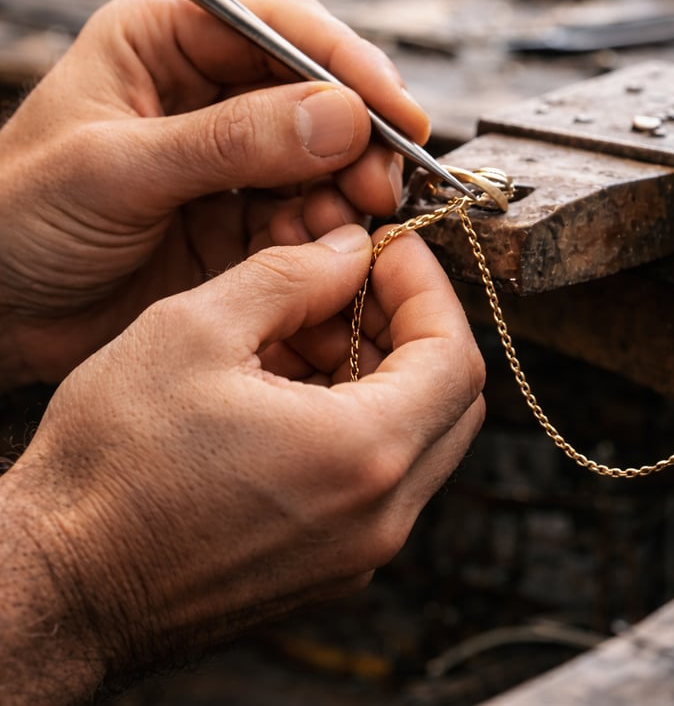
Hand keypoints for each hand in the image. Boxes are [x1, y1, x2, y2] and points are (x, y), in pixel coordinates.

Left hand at [0, 0, 429, 386]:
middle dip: (355, 139)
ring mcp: (226, 163)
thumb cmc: (15, 216)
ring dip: (343, 193)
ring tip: (355, 225)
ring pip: (317, 163)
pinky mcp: (236, 222)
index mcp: (163, 42)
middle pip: (312, 97)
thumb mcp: (116, 167)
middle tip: (382, 183)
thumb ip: (229, 141)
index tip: (396, 111)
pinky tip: (324, 253)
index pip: (276, 28)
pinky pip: (300, 219)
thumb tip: (340, 117)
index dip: (344, 65)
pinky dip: (321, 237)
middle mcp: (204, 95)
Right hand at [0, 225, 484, 700]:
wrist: (60, 583)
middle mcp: (379, 517)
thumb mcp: (195, 332)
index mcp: (362, 456)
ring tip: (308, 328)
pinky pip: (376, 477)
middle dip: (411, 326)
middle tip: (357, 283)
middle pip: (449, 399)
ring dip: (380, 370)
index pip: (454, 355)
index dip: (427, 287)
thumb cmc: (111, 467)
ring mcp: (358, 551)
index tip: (392, 249)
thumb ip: (290, 275)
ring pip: (415, 438)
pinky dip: (356, 418)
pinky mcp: (328, 565)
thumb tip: (348, 251)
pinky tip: (292, 384)